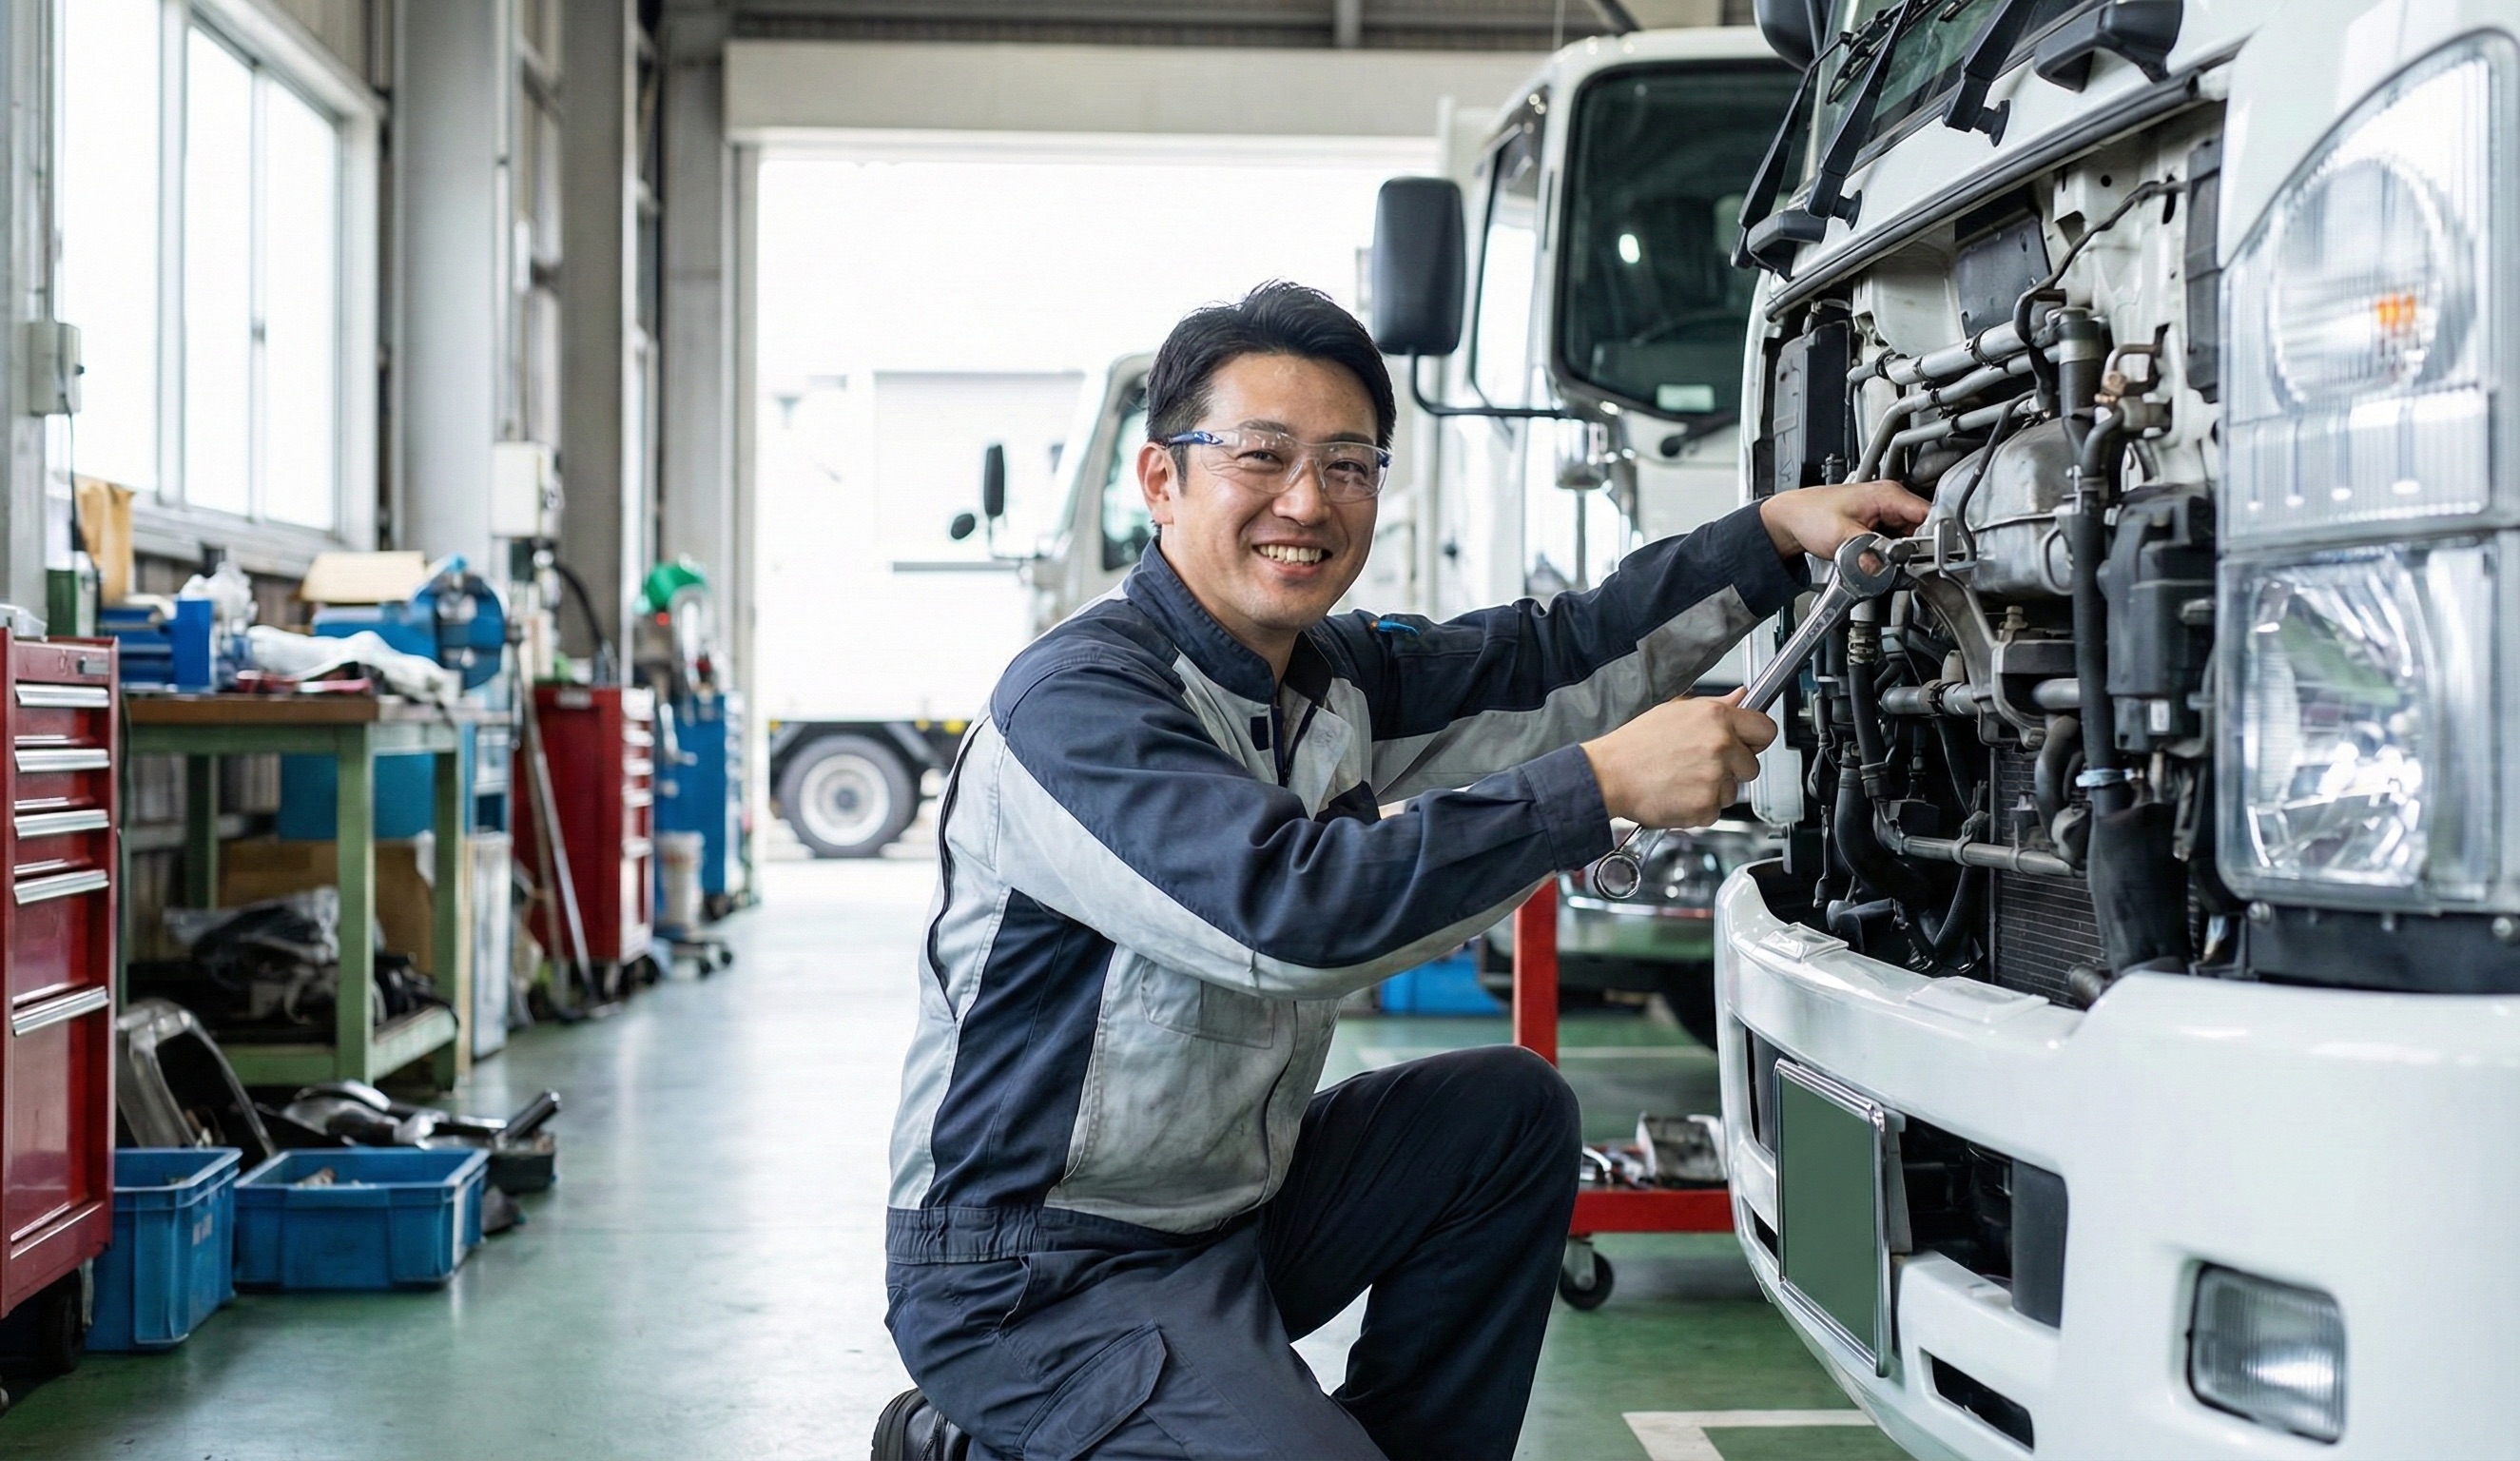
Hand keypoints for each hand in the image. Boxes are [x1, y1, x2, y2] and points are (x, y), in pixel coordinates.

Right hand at [1581, 690, 1778, 831]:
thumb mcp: (1675, 712)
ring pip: (1734, 791)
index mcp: (1716, 718)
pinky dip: (1699, 809)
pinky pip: (1715, 811)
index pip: (1765, 729)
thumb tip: (1741, 697)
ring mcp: (1715, 778)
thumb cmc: (1635, 745)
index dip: (1755, 739)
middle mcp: (1720, 746)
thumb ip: (1716, 706)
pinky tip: (1678, 794)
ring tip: (1683, 779)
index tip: (1747, 745)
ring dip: (1714, 790)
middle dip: (1733, 769)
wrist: (1608, 776)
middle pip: (1752, 765)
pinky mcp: (1706, 806)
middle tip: (1703, 766)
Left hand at [1759, 480, 1929, 560]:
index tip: (1927, 558)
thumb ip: (1867, 552)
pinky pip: (1897, 540)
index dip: (1932, 539)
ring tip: (1886, 562)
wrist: (1790, 518)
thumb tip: (1883, 568)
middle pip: (1923, 528)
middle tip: (1903, 566)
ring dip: (1904, 553)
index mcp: (1887, 494)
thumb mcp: (1840, 537)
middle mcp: (1890, 499)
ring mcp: (1885, 511)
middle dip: (1917, 550)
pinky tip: (1880, 559)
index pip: (1928, 515)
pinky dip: (1892, 552)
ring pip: (1911, 536)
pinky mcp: (1878, 523)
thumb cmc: (1809, 516)